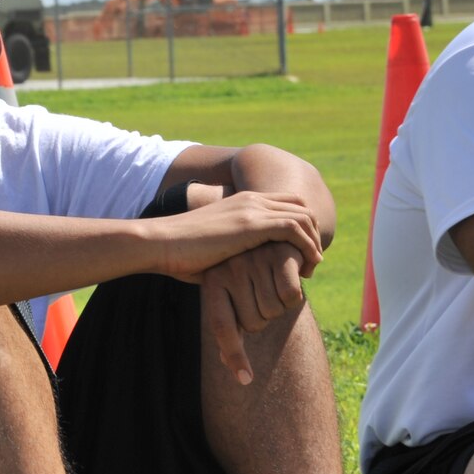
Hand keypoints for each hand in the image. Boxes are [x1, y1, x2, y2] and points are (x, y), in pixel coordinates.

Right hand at [150, 191, 322, 283]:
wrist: (160, 243)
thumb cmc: (180, 254)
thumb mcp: (214, 248)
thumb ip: (234, 251)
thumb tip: (242, 274)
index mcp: (242, 201)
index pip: (287, 204)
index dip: (300, 228)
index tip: (298, 257)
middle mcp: (251, 199)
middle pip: (301, 207)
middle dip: (312, 234)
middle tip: (310, 264)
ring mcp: (252, 209)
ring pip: (303, 217)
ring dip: (312, 243)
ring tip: (310, 269)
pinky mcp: (251, 224)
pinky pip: (294, 229)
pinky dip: (305, 248)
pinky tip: (302, 269)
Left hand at [200, 241, 308, 384]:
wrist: (273, 237)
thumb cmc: (251, 277)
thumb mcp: (234, 297)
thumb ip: (234, 330)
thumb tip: (239, 374)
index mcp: (213, 282)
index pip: (222, 327)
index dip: (234, 355)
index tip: (245, 380)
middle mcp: (228, 270)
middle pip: (254, 323)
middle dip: (265, 316)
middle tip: (263, 296)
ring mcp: (253, 260)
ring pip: (274, 310)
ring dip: (282, 305)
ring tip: (275, 284)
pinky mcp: (279, 253)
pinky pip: (291, 295)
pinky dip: (296, 294)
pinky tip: (293, 278)